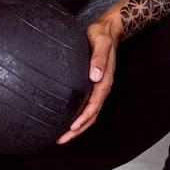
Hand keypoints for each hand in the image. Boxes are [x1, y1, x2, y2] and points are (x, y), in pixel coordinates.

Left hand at [58, 15, 118, 143]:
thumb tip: (95, 77)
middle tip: (61, 139)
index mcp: (105, 80)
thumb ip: (99, 58)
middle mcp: (103, 87)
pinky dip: (79, 116)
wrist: (108, 30)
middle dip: (78, 130)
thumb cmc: (102, 35)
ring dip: (78, 127)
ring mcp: (99, 87)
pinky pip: (87, 105)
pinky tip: (68, 119)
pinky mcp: (93, 85)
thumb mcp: (100, 42)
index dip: (83, 118)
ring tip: (63, 136)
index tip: (72, 127)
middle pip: (92, 115)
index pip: (94, 105)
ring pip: (90, 114)